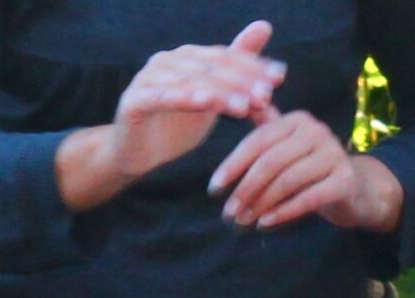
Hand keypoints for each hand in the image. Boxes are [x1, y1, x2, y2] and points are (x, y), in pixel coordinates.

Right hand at [105, 22, 284, 182]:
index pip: (225, 56)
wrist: (138, 154)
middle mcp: (167, 61)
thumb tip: (265, 25)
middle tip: (266, 95)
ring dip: (221, 93)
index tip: (280, 77)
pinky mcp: (135, 100)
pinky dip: (185, 98)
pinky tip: (207, 103)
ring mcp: (149, 78)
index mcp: (188, 57)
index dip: (253, 65)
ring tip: (245, 106)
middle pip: (211, 68)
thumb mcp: (215, 97)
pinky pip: (163, 97)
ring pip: (191, 82)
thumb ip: (239, 69)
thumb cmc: (177, 125)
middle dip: (241, 81)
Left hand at [208, 110, 401, 231]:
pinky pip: (308, 198)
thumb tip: (239, 104)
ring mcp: (334, 155)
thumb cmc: (312, 168)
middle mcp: (317, 131)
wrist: (357, 189)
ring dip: (261, 204)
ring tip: (244, 221)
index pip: (258, 141)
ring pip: (287, 181)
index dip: (233, 165)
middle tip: (228, 213)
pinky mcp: (345, 181)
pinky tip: (265, 224)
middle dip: (245, 188)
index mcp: (297, 120)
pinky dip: (283, 212)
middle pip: (271, 161)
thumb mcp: (288, 146)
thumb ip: (265, 128)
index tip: (214, 189)